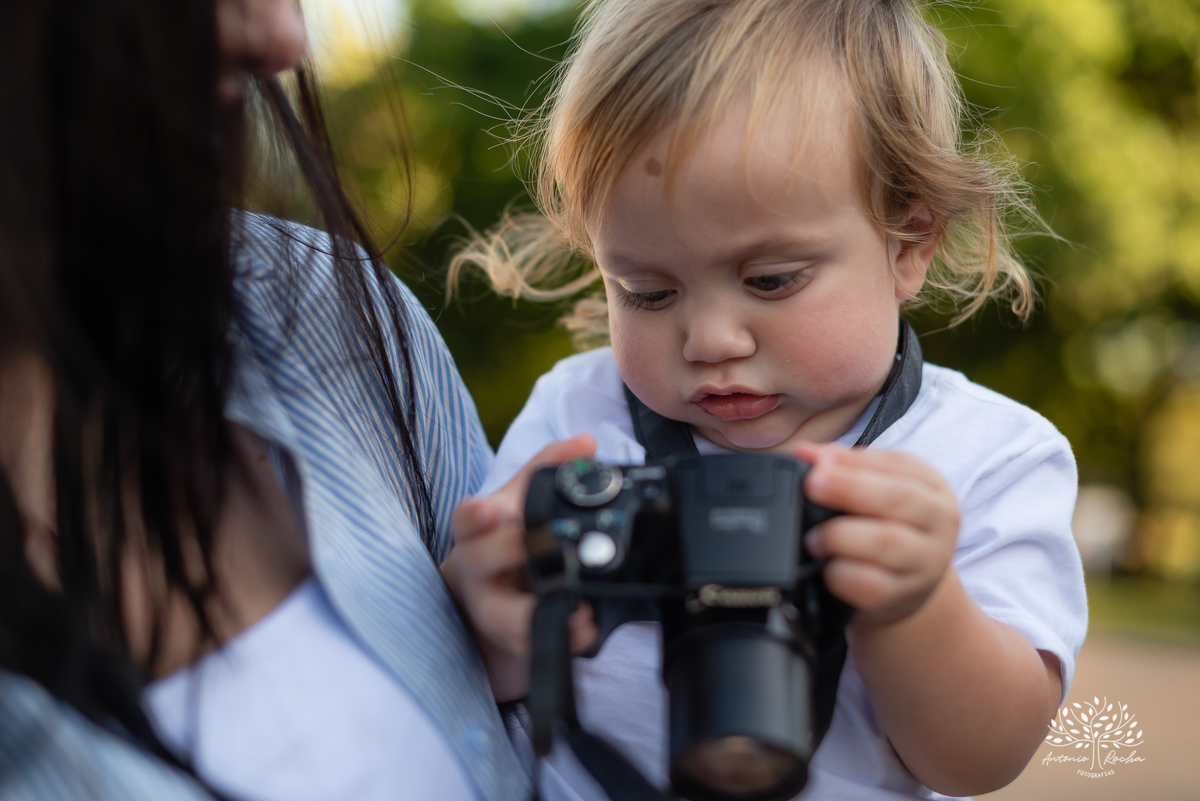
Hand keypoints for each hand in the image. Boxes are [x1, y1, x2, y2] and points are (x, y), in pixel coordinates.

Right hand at [442, 435, 598, 700]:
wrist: (487, 601)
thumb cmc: (506, 541)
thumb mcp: (520, 502)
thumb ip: (549, 469)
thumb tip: (587, 444)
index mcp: (479, 529)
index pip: (467, 518)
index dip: (476, 515)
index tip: (491, 509)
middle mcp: (479, 568)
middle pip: (481, 560)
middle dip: (511, 551)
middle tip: (540, 547)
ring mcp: (490, 607)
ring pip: (501, 616)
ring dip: (537, 614)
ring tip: (581, 609)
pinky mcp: (511, 640)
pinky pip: (530, 646)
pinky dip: (562, 639)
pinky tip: (586, 631)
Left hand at [793, 442, 959, 626]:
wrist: (910, 587)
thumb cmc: (887, 527)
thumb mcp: (877, 491)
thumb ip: (843, 467)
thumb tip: (805, 452)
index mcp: (931, 487)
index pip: (898, 465)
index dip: (854, 462)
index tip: (818, 461)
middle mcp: (937, 522)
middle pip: (897, 499)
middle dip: (849, 488)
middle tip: (812, 484)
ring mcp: (925, 562)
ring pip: (885, 542)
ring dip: (839, 536)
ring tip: (812, 537)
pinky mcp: (903, 595)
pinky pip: (870, 584)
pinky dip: (841, 574)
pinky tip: (826, 567)